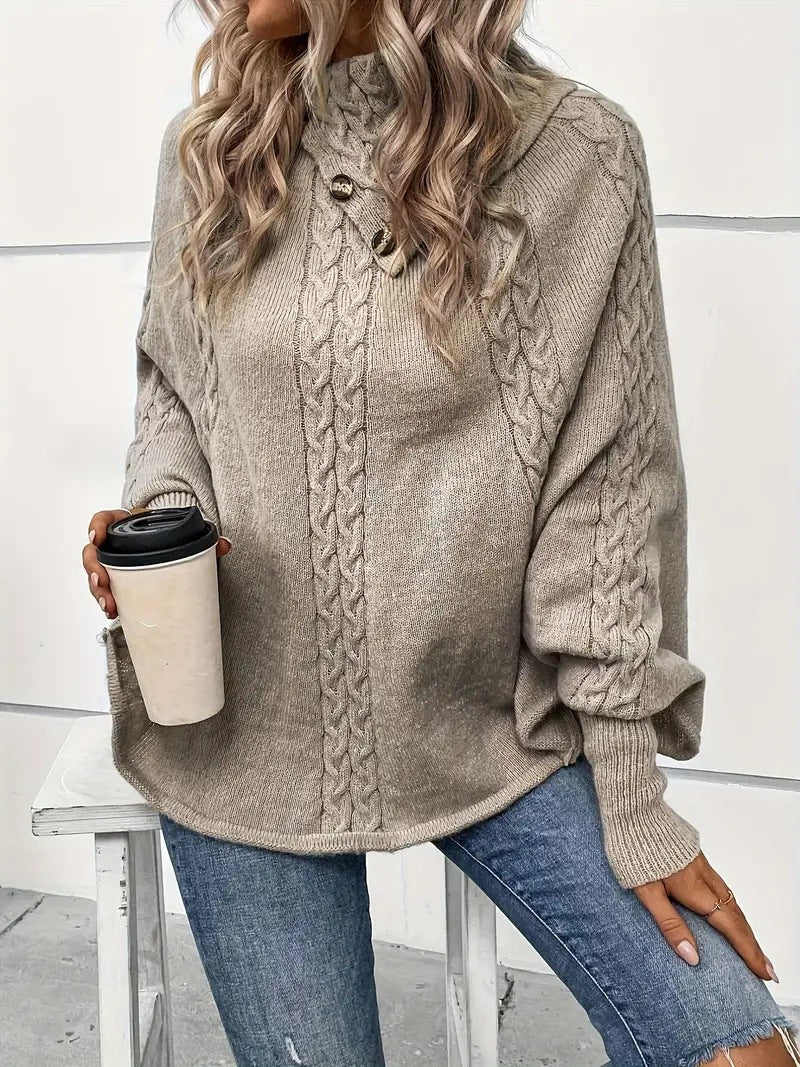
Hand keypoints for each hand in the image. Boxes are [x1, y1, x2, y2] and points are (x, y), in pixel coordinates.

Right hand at [83, 507, 231, 620]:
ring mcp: (115, 565)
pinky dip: (108, 602)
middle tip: (103, 585)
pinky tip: (114, 613)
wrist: (176, 548)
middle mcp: (116, 544)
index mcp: (127, 525)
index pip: (104, 519)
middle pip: (93, 555)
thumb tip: (224, 546)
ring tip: (109, 606)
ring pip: (97, 576)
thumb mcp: (186, 533)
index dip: (96, 527)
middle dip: (94, 572)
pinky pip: (107, 591)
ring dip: (98, 593)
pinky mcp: (120, 582)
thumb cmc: (173, 537)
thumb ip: (206, 537)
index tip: (97, 540)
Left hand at [634, 851, 777, 982]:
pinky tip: (726, 912)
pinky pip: (720, 886)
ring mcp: (700, 864)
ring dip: (743, 926)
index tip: (765, 973)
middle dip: (753, 945)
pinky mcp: (694, 855)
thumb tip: (692, 957)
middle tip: (768, 969)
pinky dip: (730, 906)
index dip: (748, 952)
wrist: (633, 808)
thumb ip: (669, 924)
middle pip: (736, 916)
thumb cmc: (633, 848)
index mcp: (694, 888)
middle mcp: (704, 876)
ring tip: (752, 947)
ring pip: (730, 900)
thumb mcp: (646, 892)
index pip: (730, 927)